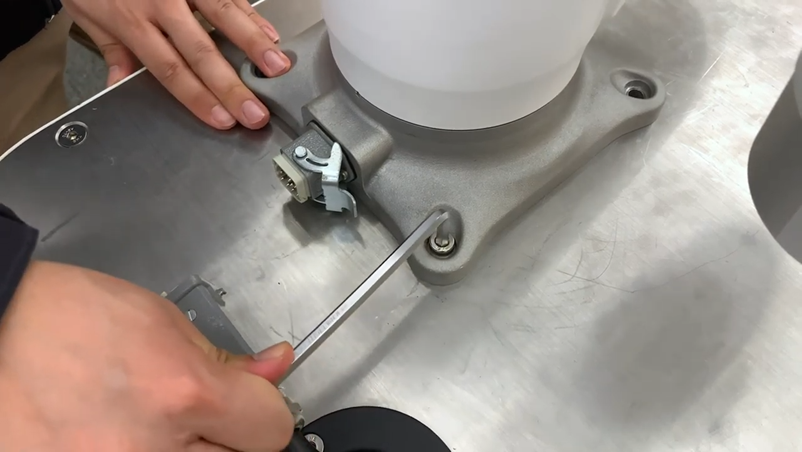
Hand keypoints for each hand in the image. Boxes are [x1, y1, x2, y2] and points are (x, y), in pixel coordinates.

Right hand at [0, 261, 294, 450]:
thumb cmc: (64, 319)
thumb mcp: (163, 322)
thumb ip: (226, 359)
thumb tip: (274, 368)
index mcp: (183, 394)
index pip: (273, 427)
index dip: (264, 405)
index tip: (250, 397)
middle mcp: (154, 451)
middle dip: (227, 433)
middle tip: (190, 410)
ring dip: (183, 448)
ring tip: (142, 419)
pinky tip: (114, 433)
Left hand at [62, 0, 291, 129]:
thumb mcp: (88, 12)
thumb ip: (112, 50)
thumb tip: (118, 87)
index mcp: (132, 21)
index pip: (169, 68)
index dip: (197, 96)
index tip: (221, 119)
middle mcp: (161, 2)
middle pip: (201, 51)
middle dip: (231, 86)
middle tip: (254, 112)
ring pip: (224, 16)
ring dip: (253, 45)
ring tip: (277, 68)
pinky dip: (252, 16)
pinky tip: (271, 34)